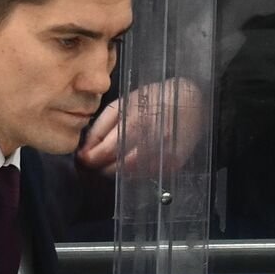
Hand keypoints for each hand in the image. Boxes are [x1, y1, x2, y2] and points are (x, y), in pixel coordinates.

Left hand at [76, 78, 204, 174]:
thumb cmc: (156, 98)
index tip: (82, 158)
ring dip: (115, 171)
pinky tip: (130, 162)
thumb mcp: (124, 103)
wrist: (192, 100)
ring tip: (110, 162)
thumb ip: (102, 126)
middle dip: (100, 167)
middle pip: (116, 167)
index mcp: (136, 123)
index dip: (90, 158)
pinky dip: (133, 172)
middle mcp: (151, 142)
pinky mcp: (173, 164)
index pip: (105, 151)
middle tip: (94, 162)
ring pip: (130, 174)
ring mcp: (164, 156)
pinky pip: (146, 175)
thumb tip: (86, 148)